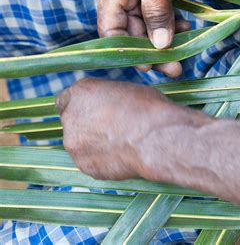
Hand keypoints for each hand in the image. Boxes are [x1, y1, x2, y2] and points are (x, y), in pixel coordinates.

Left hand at [56, 78, 212, 180]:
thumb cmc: (149, 109)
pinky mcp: (84, 166)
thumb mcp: (128, 90)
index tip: (94, 111)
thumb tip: (108, 106)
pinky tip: (122, 156)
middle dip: (87, 125)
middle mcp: (70, 117)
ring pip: (80, 144)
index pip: (66, 99)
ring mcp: (75, 144)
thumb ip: (107, 99)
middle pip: (72, 122)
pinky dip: (103, 160)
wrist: (156, 139)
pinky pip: (91, 162)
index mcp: (81, 92)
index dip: (82, 106)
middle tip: (112, 128)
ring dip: (94, 144)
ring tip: (122, 143)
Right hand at [95, 0, 239, 75]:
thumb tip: (159, 45)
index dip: (128, 50)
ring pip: (148, 28)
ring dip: (164, 42)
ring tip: (182, 56)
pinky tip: (186, 30)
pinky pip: (161, 18)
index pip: (111, 29)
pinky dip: (172, 27)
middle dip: (151, 51)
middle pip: (132, 33)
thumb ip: (156, 13)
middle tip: (173, 67)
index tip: (148, 66)